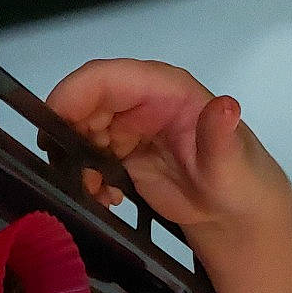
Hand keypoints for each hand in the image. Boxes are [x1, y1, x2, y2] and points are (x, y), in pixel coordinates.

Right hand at [45, 59, 261, 228]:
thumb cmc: (240, 183)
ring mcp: (131, 128)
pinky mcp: (124, 154)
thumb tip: (225, 107)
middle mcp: (142, 102)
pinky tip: (105, 199)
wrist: (236, 214)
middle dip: (69, 135)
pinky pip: (90, 157)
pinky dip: (87, 178)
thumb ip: (221, 137)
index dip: (73, 95)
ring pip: (83, 131)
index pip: (107, 78)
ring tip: (95, 193)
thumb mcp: (232, 163)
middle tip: (72, 173)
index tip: (51, 126)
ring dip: (77, 161)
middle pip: (86, 103)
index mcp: (165, 90)